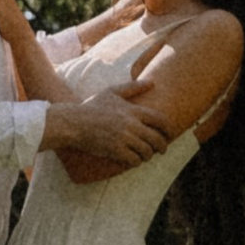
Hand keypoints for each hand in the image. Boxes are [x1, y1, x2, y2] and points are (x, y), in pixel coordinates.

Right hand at [41, 84, 171, 169]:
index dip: (169, 129)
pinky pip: (134, 160)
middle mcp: (131, 124)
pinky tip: (134, 160)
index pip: (160, 120)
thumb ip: (133, 87)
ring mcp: (124, 138)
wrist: (74, 123)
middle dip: (162, 147)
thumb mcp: (112, 92)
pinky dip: (136, 162)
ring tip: (145, 155)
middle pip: (157, 139)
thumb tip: (152, 82)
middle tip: (161, 150)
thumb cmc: (92, 106)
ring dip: (148, 155)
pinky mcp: (116, 150)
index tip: (170, 134)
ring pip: (147, 151)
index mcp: (133, 110)